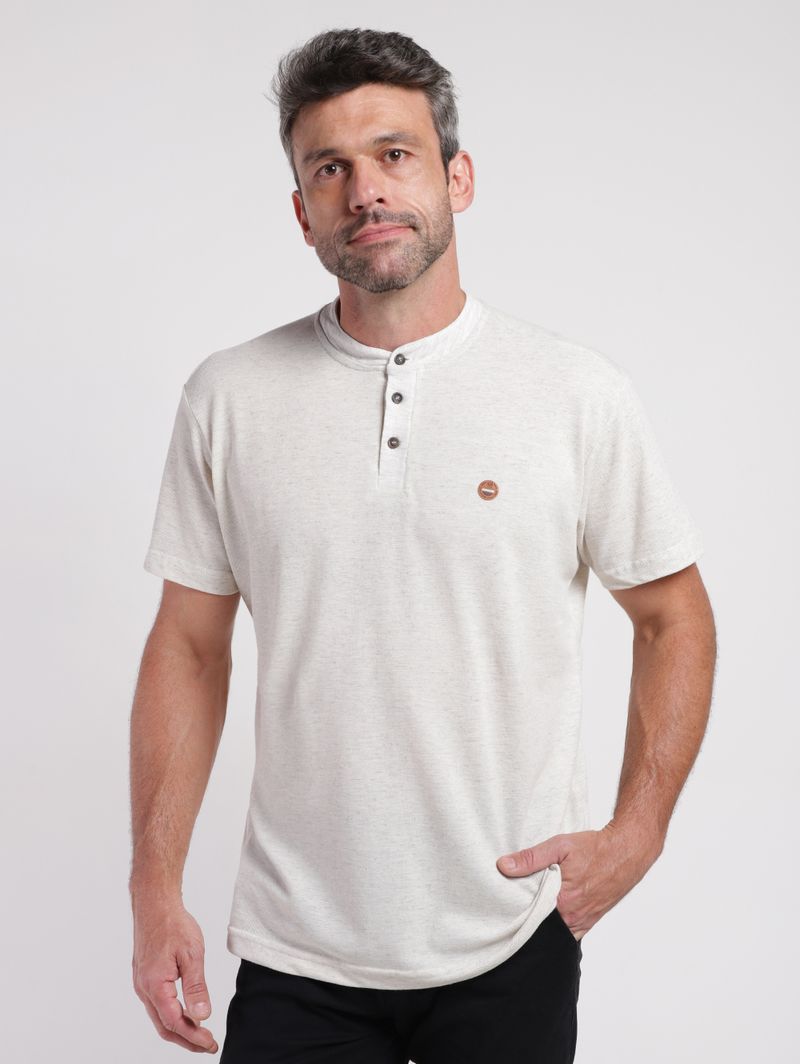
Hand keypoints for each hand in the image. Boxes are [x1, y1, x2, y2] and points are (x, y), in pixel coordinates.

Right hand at [131, 897, 217, 1052]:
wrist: (154, 904)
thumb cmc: (173, 924)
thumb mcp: (192, 954)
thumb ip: (196, 987)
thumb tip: (203, 1016)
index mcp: (155, 985)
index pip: (175, 1023)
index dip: (193, 1037)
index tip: (211, 1044)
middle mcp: (144, 989)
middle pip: (164, 1027)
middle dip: (187, 1040)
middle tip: (208, 1045)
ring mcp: (142, 984)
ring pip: (159, 1017)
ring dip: (179, 1029)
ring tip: (200, 1034)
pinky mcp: (144, 978)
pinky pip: (157, 1005)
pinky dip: (171, 1016)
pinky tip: (186, 1014)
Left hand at [495, 823, 661, 940]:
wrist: (626, 851)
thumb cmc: (595, 848)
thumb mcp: (560, 846)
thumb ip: (531, 858)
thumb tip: (504, 866)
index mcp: (563, 901)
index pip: (530, 918)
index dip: (516, 913)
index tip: (505, 906)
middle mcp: (574, 917)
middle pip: (542, 927)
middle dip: (528, 920)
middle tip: (515, 908)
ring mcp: (584, 922)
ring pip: (556, 932)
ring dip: (544, 924)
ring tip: (531, 911)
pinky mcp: (592, 920)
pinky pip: (570, 932)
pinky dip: (558, 927)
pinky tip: (550, 915)